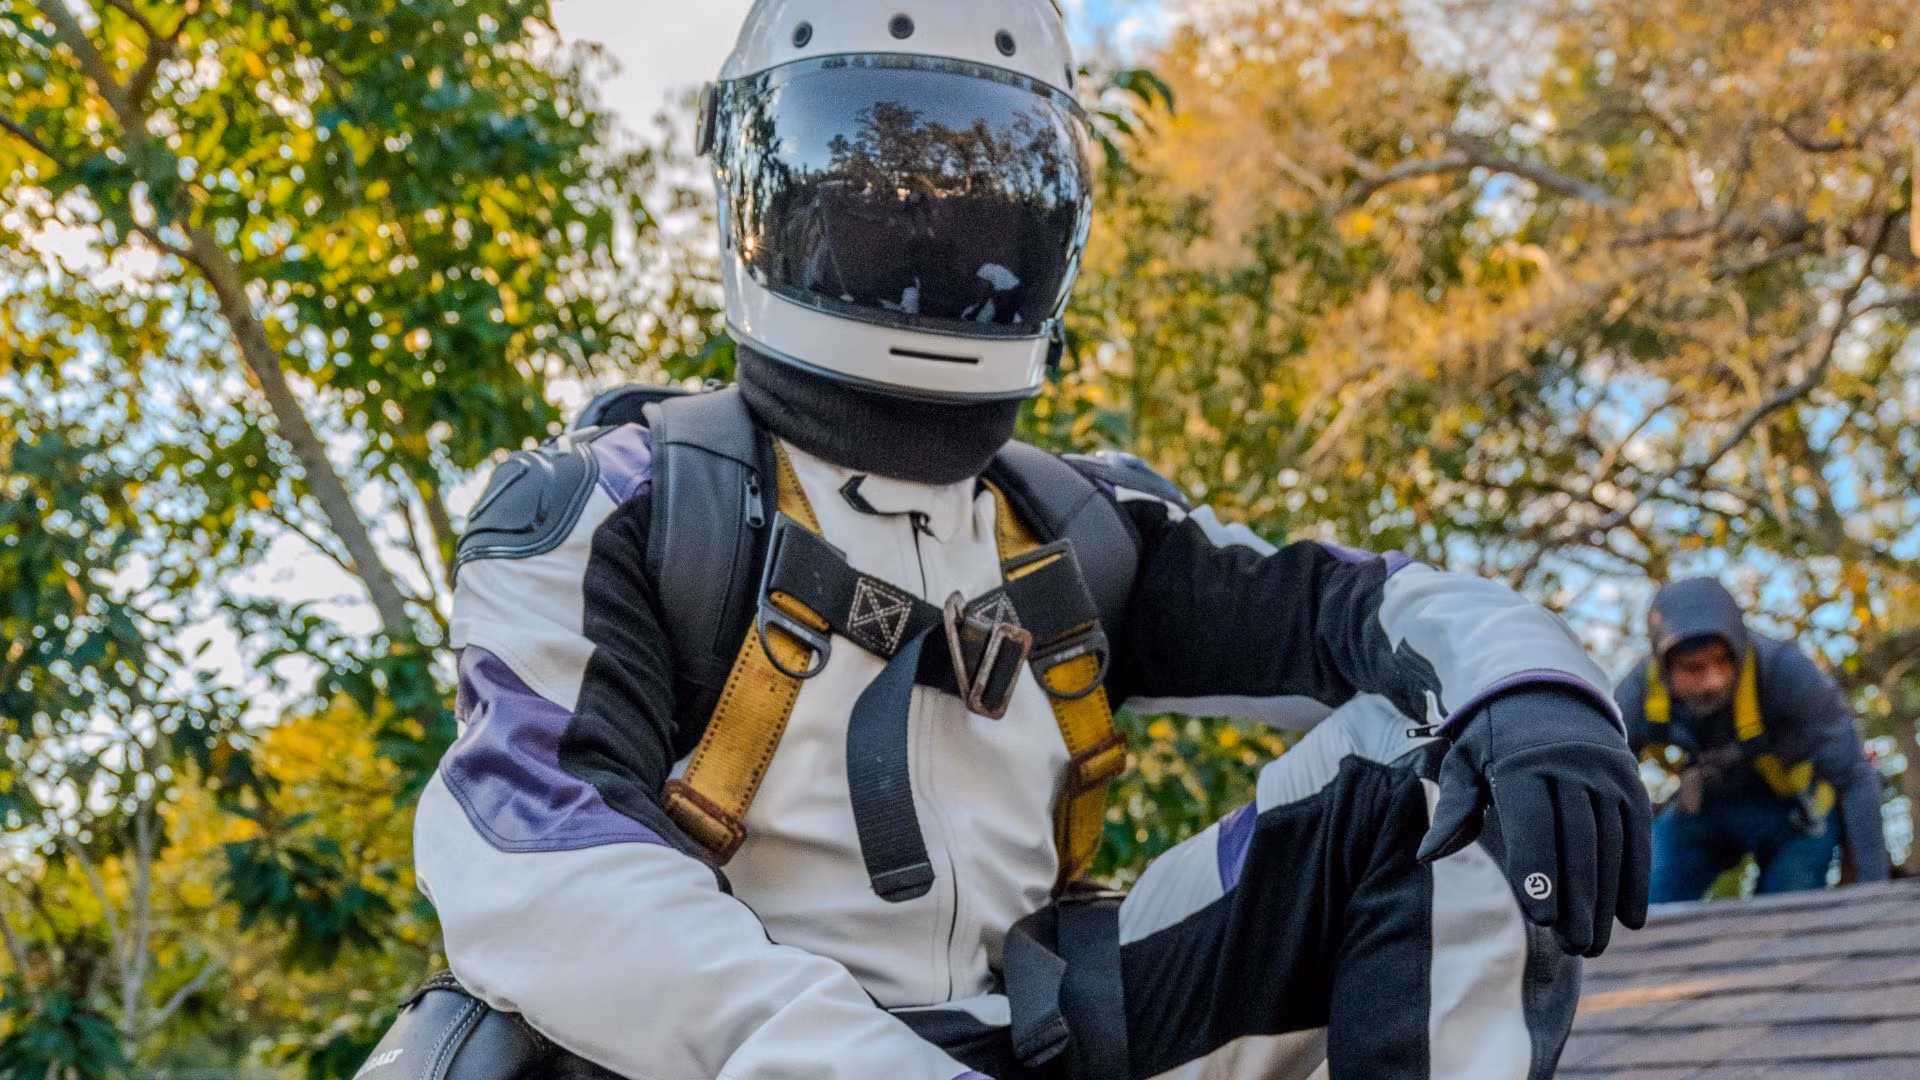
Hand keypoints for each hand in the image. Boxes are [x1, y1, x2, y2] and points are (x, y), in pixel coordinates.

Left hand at [1417, 686, 1651, 956]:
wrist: (1546, 689)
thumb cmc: (1493, 739)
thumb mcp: (1465, 762)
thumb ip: (1454, 809)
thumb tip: (1426, 857)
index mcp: (1522, 761)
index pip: (1533, 823)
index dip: (1538, 870)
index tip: (1540, 918)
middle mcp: (1570, 764)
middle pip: (1577, 841)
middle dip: (1576, 898)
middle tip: (1572, 947)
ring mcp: (1606, 772)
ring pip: (1611, 843)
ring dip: (1606, 898)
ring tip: (1592, 944)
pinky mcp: (1631, 782)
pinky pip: (1637, 835)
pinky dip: (1637, 878)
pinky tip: (1631, 920)